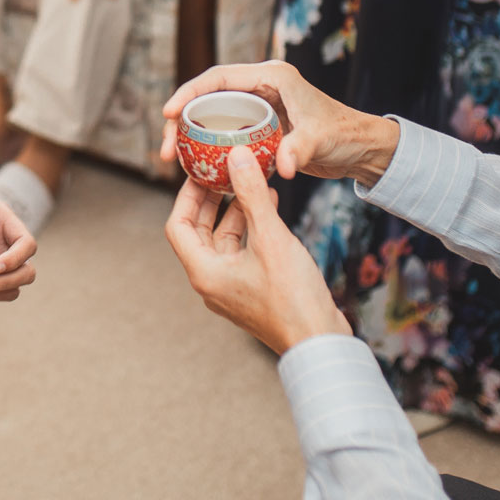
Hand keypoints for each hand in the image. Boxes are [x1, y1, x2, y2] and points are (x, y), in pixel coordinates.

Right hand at [160, 60, 399, 187]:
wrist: (360, 148)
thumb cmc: (344, 135)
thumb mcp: (320, 140)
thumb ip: (299, 149)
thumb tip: (283, 167)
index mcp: (271, 76)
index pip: (218, 79)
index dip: (188, 93)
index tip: (167, 113)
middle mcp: (260, 86)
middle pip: (207, 98)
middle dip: (180, 120)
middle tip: (166, 150)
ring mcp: (258, 106)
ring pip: (211, 116)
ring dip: (189, 136)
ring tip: (173, 161)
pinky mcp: (258, 125)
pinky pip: (224, 133)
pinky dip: (207, 147)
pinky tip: (195, 168)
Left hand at [165, 149, 350, 354]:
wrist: (320, 343)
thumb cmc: (293, 298)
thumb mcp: (271, 238)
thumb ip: (251, 195)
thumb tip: (237, 156)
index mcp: (204, 273)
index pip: (178, 226)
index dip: (186, 196)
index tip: (200, 173)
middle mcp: (211, 282)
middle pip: (199, 232)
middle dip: (211, 201)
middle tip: (223, 173)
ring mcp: (231, 289)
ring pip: (224, 241)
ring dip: (235, 212)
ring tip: (250, 184)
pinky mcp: (252, 290)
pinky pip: (242, 252)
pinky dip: (251, 229)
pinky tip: (269, 208)